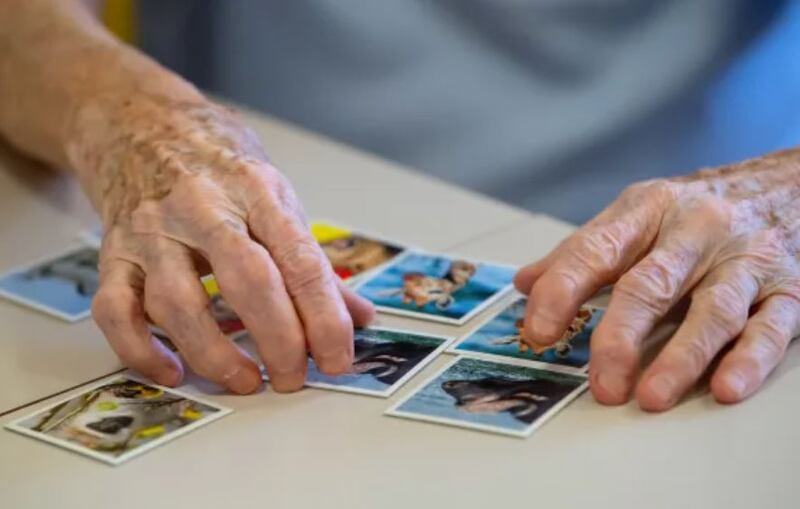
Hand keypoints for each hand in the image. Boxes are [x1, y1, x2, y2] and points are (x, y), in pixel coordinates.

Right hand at [71, 93, 373, 392]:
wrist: (139, 123)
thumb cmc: (216, 163)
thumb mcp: (274, 196)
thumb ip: (312, 260)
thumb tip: (358, 316)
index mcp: (256, 191)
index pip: (300, 261)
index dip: (324, 317)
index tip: (337, 358)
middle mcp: (202, 208)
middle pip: (247, 281)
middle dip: (278, 339)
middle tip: (295, 378)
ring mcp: (152, 232)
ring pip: (177, 303)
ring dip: (214, 354)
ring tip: (246, 381)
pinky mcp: (114, 253)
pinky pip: (116, 310)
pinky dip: (141, 350)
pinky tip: (173, 371)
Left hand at [514, 149, 799, 410]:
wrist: (788, 184)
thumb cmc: (698, 208)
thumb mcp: (636, 213)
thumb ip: (581, 251)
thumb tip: (525, 284)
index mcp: (648, 210)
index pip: (595, 250)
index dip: (562, 290)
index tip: (537, 331)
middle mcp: (697, 230)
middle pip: (651, 284)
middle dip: (620, 336)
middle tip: (601, 382)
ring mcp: (745, 259)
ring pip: (712, 310)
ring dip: (681, 358)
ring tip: (651, 397)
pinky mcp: (789, 288)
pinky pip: (770, 326)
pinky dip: (748, 359)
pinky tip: (725, 387)